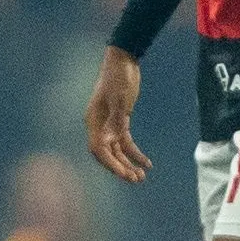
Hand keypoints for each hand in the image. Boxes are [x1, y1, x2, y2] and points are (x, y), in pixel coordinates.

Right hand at [85, 47, 151, 182]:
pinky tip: (146, 162)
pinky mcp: (120, 120)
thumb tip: (108, 142)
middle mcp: (98, 126)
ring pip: (117, 150)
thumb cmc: (119, 77)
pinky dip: (135, 152)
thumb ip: (115, 120)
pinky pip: (125, 142)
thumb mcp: (120, 99)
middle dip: (121, 168)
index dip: (110, 164)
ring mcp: (108, 124)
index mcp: (93, 121)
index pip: (98, 150)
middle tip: (136, 180)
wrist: (123, 60)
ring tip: (142, 176)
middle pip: (107, 154)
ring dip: (128, 163)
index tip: (124, 174)